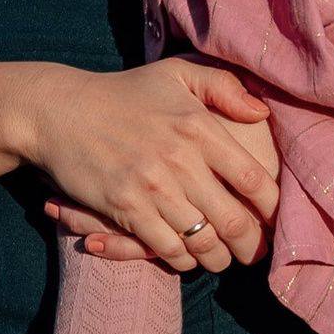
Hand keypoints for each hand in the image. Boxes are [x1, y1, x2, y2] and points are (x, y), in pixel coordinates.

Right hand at [21, 59, 277, 270]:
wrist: (59, 111)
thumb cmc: (123, 93)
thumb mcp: (175, 73)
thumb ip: (223, 86)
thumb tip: (261, 114)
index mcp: (199, 127)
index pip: (254, 179)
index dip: (273, 209)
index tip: (274, 221)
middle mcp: (181, 159)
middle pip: (234, 220)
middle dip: (251, 245)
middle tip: (253, 254)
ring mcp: (152, 186)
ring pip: (202, 241)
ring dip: (217, 258)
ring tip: (222, 259)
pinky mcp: (125, 208)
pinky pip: (166, 248)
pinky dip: (181, 260)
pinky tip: (185, 257)